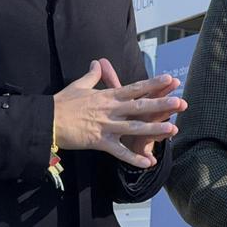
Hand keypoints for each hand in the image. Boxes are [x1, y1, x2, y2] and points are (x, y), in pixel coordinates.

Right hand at [52, 59, 184, 167]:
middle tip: (181, 102)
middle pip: (140, 107)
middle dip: (161, 104)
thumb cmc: (61, 103)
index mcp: (107, 96)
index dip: (153, 84)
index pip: (135, 88)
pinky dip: (133, 158)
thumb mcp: (78, 86)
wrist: (45, 121)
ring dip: (154, 129)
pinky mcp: (98, 142)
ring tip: (173, 129)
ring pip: (134, 127)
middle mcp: (110, 110)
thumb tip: (97, 63)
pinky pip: (119, 152)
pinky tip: (149, 163)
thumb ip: (92, 76)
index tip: (170, 79)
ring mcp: (105, 126)